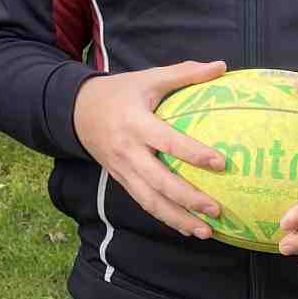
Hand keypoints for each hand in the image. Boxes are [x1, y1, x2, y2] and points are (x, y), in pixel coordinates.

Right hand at [73, 60, 228, 237]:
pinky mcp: (120, 180)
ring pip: (150, 201)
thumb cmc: (119, 93)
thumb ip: (183, 74)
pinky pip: (144, 203)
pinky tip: (187, 228)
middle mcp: (128, 151)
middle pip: (159, 181)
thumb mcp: (147, 78)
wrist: (76, 111)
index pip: (166, 141)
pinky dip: (165, 218)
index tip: (220, 163)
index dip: (192, 153)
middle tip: (217, 209)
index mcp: (135, 123)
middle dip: (188, 198)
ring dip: (177, 218)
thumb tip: (221, 67)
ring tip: (205, 231)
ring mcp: (122, 169)